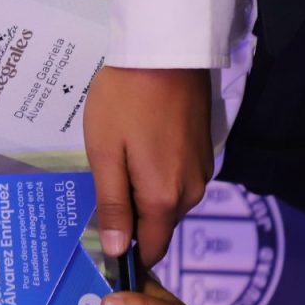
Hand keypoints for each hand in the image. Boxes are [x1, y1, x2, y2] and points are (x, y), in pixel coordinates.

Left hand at [83, 66, 211, 265]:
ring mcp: (201, 171)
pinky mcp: (203, 152)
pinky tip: (136, 149)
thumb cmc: (125, 100)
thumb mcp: (105, 153)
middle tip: (100, 189)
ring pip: (168, 202)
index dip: (126, 252)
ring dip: (143, 194)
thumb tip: (117, 250)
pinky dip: (157, 175)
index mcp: (165, 198)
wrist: (165, 53)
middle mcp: (191, 191)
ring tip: (115, 163)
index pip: (150, 248)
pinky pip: (177, 179)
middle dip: (131, 219)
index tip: (101, 243)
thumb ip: (113, 204)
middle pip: (159, 225)